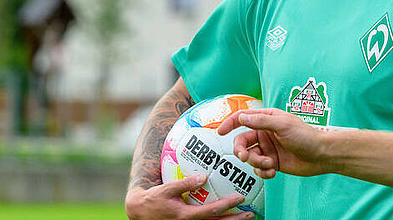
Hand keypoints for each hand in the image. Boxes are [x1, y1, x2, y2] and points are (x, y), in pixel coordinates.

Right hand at [124, 173, 253, 219]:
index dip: (227, 205)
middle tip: (251, 214)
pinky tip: (230, 218)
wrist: (141, 212)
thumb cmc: (154, 199)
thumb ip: (185, 184)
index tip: (241, 198)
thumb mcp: (167, 189)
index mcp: (186, 215)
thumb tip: (204, 176)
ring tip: (246, 218)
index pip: (211, 211)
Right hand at [217, 108, 327, 178]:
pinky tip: (273, 172)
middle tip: (245, 157)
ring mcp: (268, 148)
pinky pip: (258, 169)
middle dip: (241, 151)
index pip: (243, 118)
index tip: (220, 132)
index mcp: (267, 119)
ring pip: (250, 157)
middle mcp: (265, 133)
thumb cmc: (306, 136)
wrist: (321, 156)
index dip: (230, 123)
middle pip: (242, 141)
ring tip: (269, 164)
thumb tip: (241, 117)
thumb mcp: (282, 124)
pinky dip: (263, 172)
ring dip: (257, 163)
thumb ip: (260, 121)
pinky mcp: (272, 162)